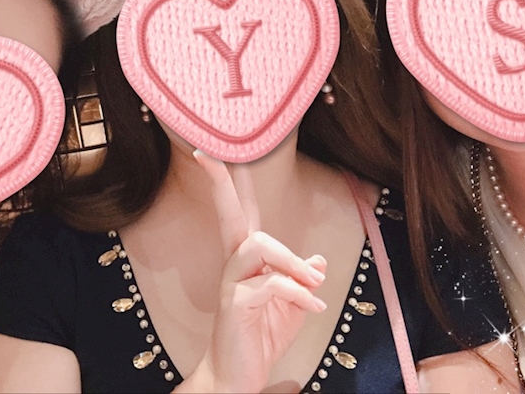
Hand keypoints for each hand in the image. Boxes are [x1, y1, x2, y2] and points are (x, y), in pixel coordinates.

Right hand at [183, 151, 326, 392]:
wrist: (238, 378)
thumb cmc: (260, 338)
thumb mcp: (292, 308)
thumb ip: (302, 281)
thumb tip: (317, 260)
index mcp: (245, 260)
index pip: (235, 212)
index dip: (223, 182)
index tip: (206, 153)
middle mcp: (234, 264)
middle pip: (233, 216)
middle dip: (230, 192)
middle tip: (245, 200)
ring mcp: (231, 282)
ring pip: (258, 245)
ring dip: (291, 261)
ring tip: (312, 285)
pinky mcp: (235, 303)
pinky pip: (272, 285)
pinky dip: (300, 294)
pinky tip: (314, 307)